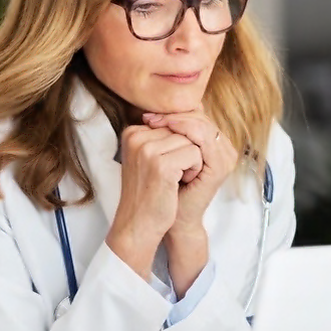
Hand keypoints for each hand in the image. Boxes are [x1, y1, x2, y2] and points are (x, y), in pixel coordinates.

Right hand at [106, 124, 203, 275]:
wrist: (139, 225)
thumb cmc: (150, 192)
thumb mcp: (152, 157)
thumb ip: (167, 133)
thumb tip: (199, 106)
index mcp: (132, 132)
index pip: (174, 122)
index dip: (180, 146)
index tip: (165, 167)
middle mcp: (136, 136)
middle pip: (184, 130)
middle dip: (188, 152)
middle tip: (172, 175)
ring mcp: (147, 149)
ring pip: (192, 141)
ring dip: (192, 162)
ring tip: (174, 179)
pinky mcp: (161, 164)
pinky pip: (195, 154)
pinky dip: (194, 170)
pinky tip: (178, 184)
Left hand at [141, 111, 238, 234]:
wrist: (171, 219)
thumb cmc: (167, 189)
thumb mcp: (167, 156)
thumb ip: (169, 135)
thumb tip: (150, 111)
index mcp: (215, 144)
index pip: (198, 116)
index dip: (174, 112)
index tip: (149, 115)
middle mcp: (224, 149)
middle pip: (200, 117)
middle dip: (174, 114)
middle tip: (150, 117)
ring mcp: (225, 157)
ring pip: (202, 124)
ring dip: (178, 120)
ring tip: (156, 123)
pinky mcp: (220, 166)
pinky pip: (204, 139)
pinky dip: (186, 131)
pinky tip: (168, 130)